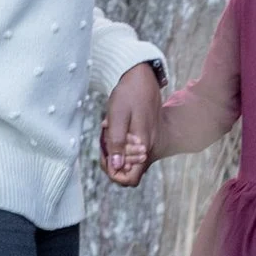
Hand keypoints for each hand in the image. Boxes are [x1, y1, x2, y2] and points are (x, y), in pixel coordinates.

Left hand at [102, 61, 162, 185]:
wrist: (143, 77)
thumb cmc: (129, 94)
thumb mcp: (117, 116)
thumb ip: (116, 142)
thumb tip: (116, 166)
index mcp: (144, 146)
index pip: (129, 178)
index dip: (113, 173)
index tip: (105, 156)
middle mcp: (150, 148)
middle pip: (130, 172)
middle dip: (113, 162)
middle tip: (104, 143)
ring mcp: (151, 143)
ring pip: (131, 161)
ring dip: (117, 152)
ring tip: (109, 133)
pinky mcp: (149, 136)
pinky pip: (134, 150)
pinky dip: (122, 144)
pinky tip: (116, 129)